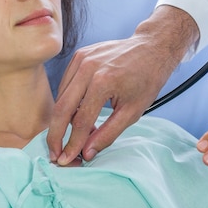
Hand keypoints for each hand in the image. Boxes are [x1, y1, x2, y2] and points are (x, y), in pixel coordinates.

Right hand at [47, 6, 198, 164]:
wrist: (152, 48)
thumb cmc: (147, 80)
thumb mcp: (133, 112)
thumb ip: (108, 133)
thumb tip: (87, 153)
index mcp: (103, 82)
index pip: (80, 121)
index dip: (72, 144)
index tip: (67, 160)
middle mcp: (88, 68)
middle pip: (62, 109)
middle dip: (55, 135)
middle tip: (55, 154)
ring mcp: (82, 59)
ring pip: (61, 97)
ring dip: (62, 120)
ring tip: (71, 136)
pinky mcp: (79, 55)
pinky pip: (66, 84)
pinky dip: (67, 102)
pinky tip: (77, 114)